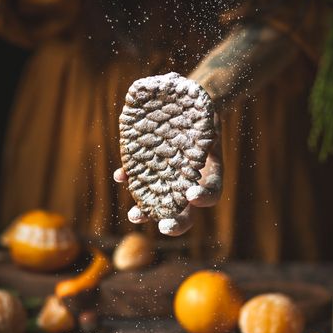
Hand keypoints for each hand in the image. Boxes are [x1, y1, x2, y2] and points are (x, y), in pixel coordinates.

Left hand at [113, 115, 222, 235]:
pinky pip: (139, 181)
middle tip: (165, 227)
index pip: (211, 194)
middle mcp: (189, 183)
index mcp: (210, 173)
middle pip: (185, 213)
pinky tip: (121, 175)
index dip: (203, 198)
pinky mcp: (149, 170)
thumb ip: (205, 122)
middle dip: (175, 224)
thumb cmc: (200, 111)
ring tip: (134, 215)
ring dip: (145, 213)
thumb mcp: (208, 114)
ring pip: (158, 205)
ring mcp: (167, 180)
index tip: (191, 195)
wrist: (185, 104)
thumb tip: (199, 110)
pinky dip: (129, 179)